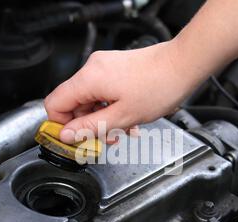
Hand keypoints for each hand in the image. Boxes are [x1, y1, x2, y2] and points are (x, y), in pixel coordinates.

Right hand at [44, 40, 193, 143]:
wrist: (182, 65)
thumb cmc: (159, 86)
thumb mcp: (122, 117)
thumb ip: (90, 127)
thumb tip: (66, 135)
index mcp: (88, 79)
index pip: (54, 104)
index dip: (61, 126)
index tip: (74, 140)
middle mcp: (92, 69)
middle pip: (72, 104)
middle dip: (87, 126)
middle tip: (105, 139)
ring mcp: (103, 67)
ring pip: (89, 101)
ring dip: (102, 120)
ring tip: (121, 130)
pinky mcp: (114, 68)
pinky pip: (102, 93)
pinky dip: (110, 109)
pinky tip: (126, 120)